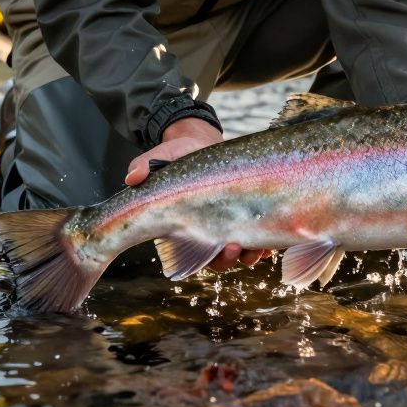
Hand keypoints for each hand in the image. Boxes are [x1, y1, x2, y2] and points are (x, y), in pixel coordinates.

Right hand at [123, 117, 269, 270]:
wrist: (201, 144)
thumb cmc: (178, 156)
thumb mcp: (159, 159)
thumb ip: (144, 167)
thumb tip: (131, 177)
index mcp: (186, 229)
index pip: (195, 257)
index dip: (210, 258)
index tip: (224, 245)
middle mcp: (209, 234)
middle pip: (222, 262)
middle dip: (231, 259)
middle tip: (238, 245)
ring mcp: (231, 228)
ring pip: (244, 254)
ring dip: (253, 254)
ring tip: (261, 244)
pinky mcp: (250, 218)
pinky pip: (262, 238)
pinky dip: (270, 241)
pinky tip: (275, 235)